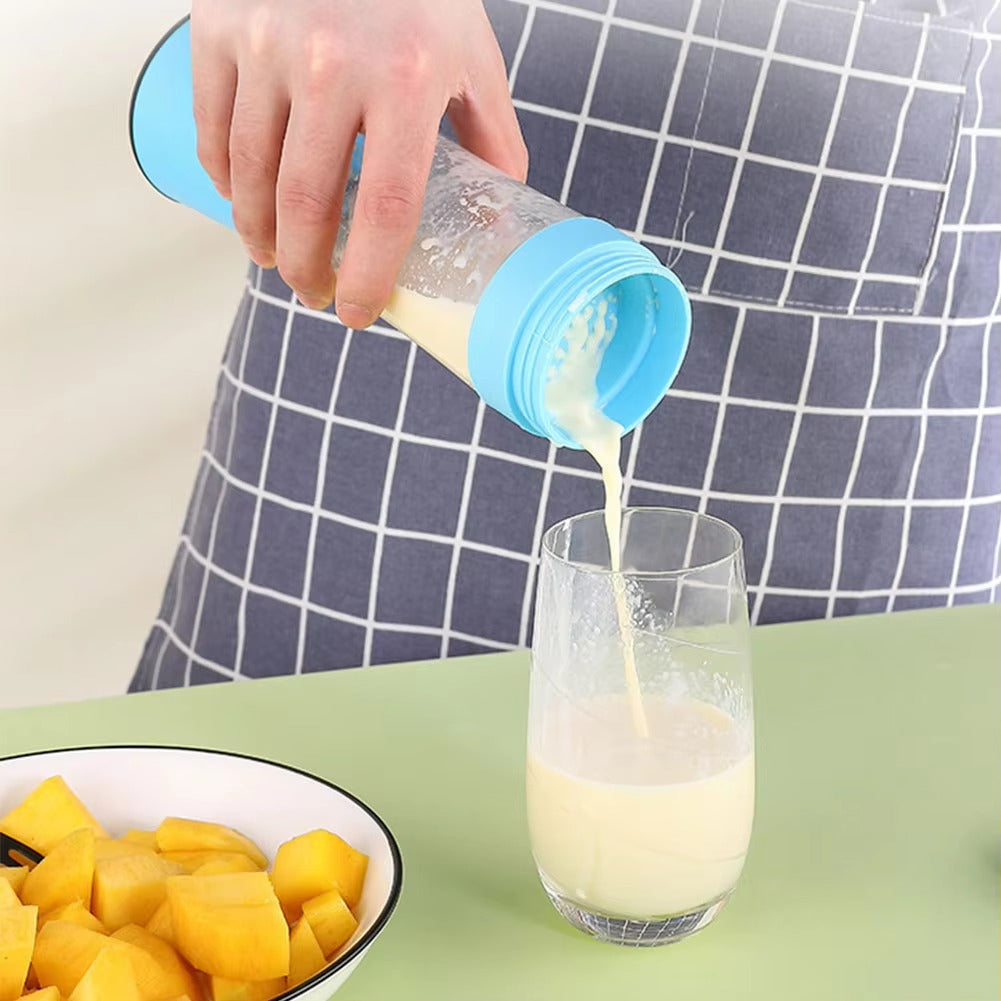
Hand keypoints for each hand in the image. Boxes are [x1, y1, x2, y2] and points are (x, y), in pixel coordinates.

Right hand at [191, 0, 527, 325]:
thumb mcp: (472, 54)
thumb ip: (490, 136)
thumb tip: (494, 214)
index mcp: (408, 78)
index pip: (385, 210)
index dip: (369, 277)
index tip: (359, 314)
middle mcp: (333, 63)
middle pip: (307, 206)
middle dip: (307, 270)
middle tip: (314, 294)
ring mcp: (267, 43)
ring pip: (249, 175)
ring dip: (259, 236)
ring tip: (275, 261)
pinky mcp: (219, 26)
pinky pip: (212, 128)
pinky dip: (224, 182)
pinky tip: (244, 205)